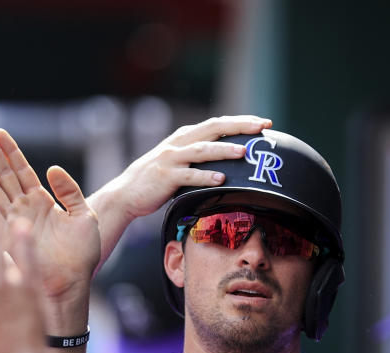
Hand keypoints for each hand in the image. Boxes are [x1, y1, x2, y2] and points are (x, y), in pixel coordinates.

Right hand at [0, 128, 100, 298]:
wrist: (72, 280)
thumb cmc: (82, 253)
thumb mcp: (84, 215)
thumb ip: (70, 191)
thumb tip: (52, 169)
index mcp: (41, 201)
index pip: (22, 170)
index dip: (11, 151)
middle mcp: (24, 208)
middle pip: (4, 175)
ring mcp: (13, 221)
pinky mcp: (7, 236)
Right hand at [88, 115, 272, 219]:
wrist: (126, 194)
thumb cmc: (157, 180)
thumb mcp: (179, 162)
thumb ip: (199, 158)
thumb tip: (230, 161)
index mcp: (185, 137)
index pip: (217, 123)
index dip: (241, 121)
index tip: (264, 122)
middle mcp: (179, 143)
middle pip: (213, 129)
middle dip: (239, 126)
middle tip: (262, 127)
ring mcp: (171, 159)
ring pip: (202, 150)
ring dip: (224, 150)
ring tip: (244, 152)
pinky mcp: (165, 177)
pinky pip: (189, 176)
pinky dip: (206, 177)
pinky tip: (222, 180)